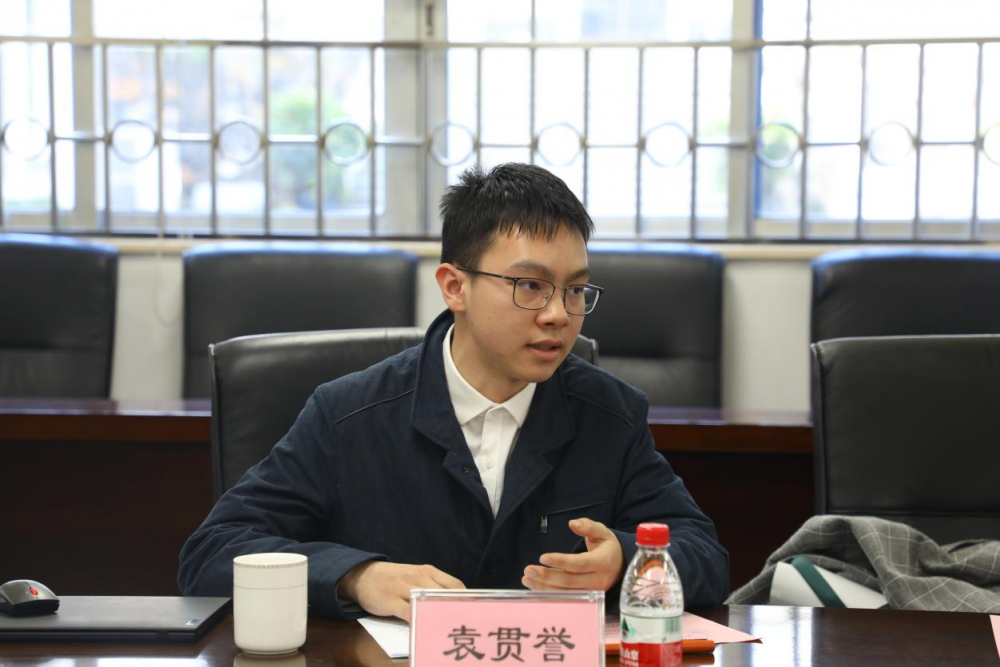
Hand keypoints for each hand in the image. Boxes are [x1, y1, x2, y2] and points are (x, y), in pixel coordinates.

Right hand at [339, 561, 464, 619]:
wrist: (363, 574)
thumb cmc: (394, 579)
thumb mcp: (415, 577)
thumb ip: (433, 586)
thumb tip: (454, 604)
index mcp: (428, 571)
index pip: (454, 585)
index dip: (466, 600)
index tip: (474, 613)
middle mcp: (418, 577)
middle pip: (444, 594)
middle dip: (456, 610)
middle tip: (466, 626)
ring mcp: (404, 588)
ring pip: (427, 603)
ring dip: (440, 617)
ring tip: (450, 630)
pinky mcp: (391, 601)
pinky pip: (408, 613)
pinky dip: (418, 622)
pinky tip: (425, 631)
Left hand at [522, 518, 624, 591]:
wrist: (620, 566)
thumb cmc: (607, 547)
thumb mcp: (602, 532)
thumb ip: (588, 526)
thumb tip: (573, 523)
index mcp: (603, 562)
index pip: (580, 564)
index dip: (561, 561)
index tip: (543, 557)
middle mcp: (599, 581)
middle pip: (570, 582)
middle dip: (547, 576)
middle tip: (528, 569)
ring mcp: (592, 593)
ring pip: (566, 593)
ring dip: (544, 587)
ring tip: (526, 578)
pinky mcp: (586, 600)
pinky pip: (566, 599)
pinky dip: (549, 594)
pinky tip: (534, 587)